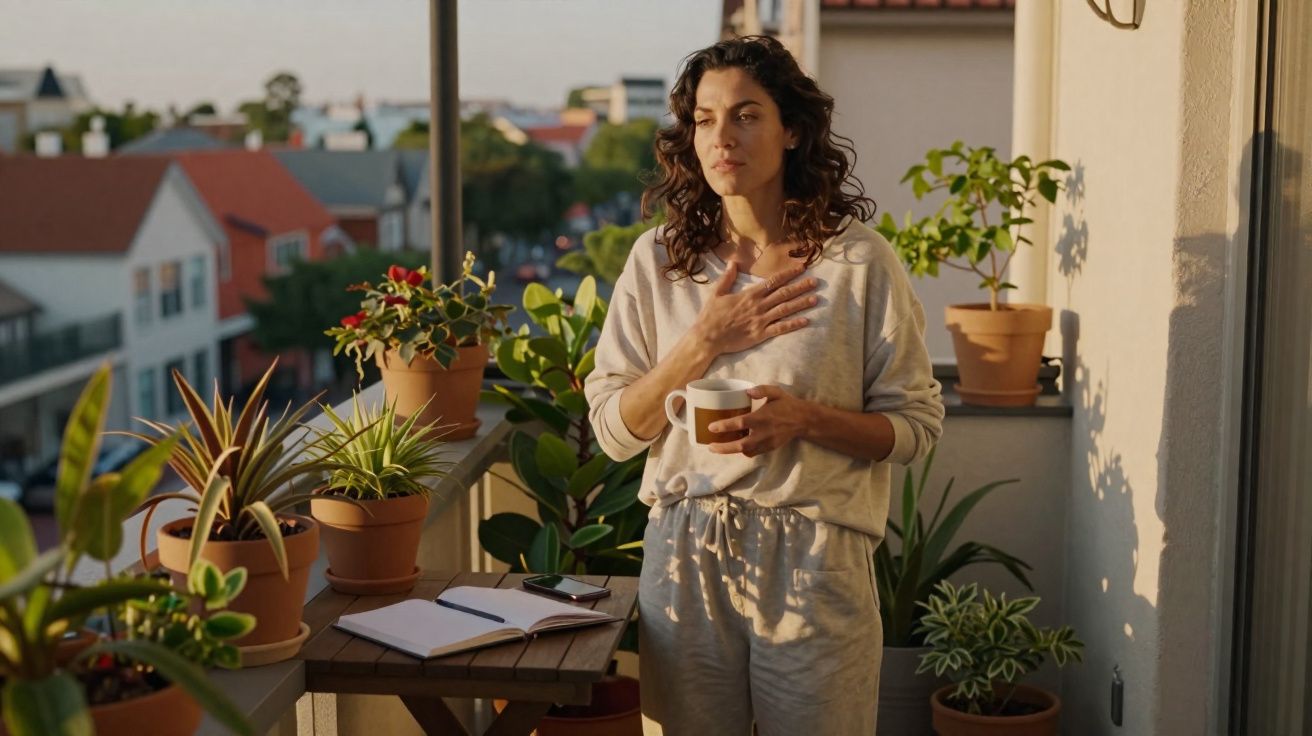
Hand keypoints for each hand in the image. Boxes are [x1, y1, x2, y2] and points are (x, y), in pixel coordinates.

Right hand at [692, 261, 817, 356]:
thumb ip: (727, 277)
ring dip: (801, 303)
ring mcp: (761, 320)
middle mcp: (758, 305)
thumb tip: (733, 262)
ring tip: (815, 298)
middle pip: (784, 294)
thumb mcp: (717, 293)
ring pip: (785, 309)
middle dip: (800, 287)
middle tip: (815, 282)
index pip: (773, 281)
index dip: (788, 274)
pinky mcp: (760, 334)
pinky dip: (793, 324)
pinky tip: (806, 320)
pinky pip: (780, 328)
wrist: (708, 337)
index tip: (801, 268)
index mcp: (749, 294)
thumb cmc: (711, 315)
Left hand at [707, 385, 809, 457]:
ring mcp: (767, 442)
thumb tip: (747, 391)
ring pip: (746, 451)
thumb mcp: (776, 392)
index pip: (740, 423)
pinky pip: (753, 453)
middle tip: (710, 447)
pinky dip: (743, 451)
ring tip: (719, 447)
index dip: (725, 426)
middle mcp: (764, 433)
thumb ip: (762, 390)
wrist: (803, 420)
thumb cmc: (787, 404)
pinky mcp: (769, 448)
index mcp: (763, 418)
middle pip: (741, 445)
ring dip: (731, 451)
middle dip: (724, 448)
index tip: (711, 427)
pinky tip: (736, 445)